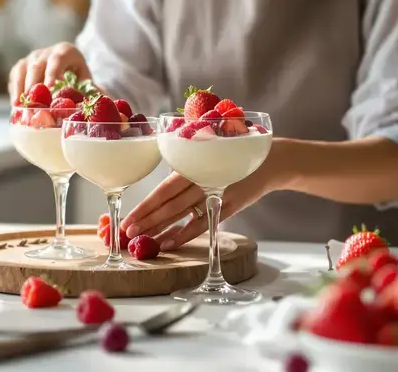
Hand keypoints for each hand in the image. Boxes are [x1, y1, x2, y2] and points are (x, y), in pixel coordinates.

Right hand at [8, 42, 91, 101]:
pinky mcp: (21, 66)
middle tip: (33, 104)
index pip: (57, 60)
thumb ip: (89, 90)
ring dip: (20, 89)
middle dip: (33, 86)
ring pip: (22, 70)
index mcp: (64, 51)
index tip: (50, 87)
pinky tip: (15, 105)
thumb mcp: (85, 78)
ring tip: (19, 107)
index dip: (52, 73)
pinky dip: (14, 90)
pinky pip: (15, 76)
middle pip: (36, 66)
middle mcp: (45, 52)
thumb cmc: (77, 74)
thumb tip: (96, 103)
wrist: (64, 64)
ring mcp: (31, 58)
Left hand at [120, 143, 289, 250]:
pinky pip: (202, 224)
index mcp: (193, 165)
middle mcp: (202, 180)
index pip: (163, 190)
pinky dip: (184, 234)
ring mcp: (215, 195)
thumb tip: (165, 178)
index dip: (145, 206)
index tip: (127, 219)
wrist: (271, 160)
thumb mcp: (209, 154)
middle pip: (169, 205)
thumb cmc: (234, 154)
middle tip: (126, 233)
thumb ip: (187, 166)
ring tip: (141, 241)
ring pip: (182, 215)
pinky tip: (168, 243)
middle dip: (146, 220)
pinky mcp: (227, 207)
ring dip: (160, 229)